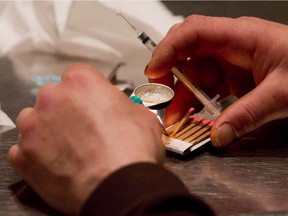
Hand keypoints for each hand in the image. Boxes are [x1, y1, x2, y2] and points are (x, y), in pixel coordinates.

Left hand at [8, 63, 163, 214]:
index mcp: (81, 81)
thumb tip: (117, 111)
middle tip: (82, 129)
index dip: (86, 92)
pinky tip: (56, 164)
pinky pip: (24, 149)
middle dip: (66, 109)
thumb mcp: (141, 115)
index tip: (91, 104)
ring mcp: (33, 127)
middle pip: (53, 97)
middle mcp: (52, 97)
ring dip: (46, 129)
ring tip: (67, 147)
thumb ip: (120, 105)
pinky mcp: (23, 156)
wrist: (120, 186)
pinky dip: (37, 155)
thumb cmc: (133, 149)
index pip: (77, 76)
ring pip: (33, 120)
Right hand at [145, 15, 287, 147]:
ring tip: (174, 117)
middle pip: (187, 53)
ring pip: (194, 73)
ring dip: (181, 95)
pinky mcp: (232, 77)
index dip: (169, 49)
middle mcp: (231, 46)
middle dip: (169, 74)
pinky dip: (195, 100)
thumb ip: (248, 114)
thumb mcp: (284, 93)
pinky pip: (206, 86)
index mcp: (241, 36)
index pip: (194, 33)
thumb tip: (219, 135)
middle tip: (160, 96)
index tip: (154, 71)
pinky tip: (191, 113)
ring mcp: (230, 62)